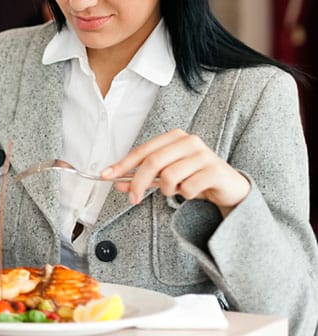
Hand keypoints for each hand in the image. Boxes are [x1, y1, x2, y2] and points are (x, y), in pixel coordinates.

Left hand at [103, 129, 250, 216]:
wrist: (230, 187)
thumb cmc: (195, 177)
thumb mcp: (166, 175)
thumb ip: (143, 177)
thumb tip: (118, 182)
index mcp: (174, 137)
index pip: (142, 151)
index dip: (122, 164)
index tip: (106, 176)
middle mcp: (189, 141)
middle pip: (153, 162)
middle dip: (138, 183)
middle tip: (133, 198)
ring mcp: (204, 155)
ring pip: (170, 176)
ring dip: (168, 190)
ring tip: (177, 190)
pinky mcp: (215, 171)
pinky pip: (188, 187)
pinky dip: (185, 194)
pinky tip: (193, 192)